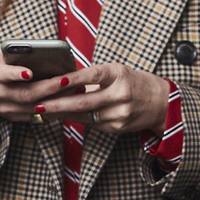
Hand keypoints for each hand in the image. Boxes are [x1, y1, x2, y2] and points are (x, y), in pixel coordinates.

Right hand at [0, 52, 69, 128]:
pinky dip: (55, 109)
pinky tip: (69, 101)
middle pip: (25, 94)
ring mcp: (6, 108)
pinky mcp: (15, 117)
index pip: (2, 74)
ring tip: (74, 89)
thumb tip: (45, 50)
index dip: (15, 74)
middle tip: (67, 79)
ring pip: (34, 107)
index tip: (29, 72)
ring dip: (56, 99)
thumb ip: (17, 50)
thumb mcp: (0, 53)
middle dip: (48, 87)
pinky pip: (38, 115)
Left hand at [35, 62, 172, 136]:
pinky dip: (75, 119)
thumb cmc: (134, 82)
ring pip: (84, 116)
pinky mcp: (118, 128)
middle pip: (84, 102)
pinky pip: (91, 123)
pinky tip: (61, 116)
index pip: (93, 76)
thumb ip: (93, 76)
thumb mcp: (117, 72)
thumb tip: (63, 79)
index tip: (56, 81)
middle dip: (58, 104)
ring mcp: (119, 114)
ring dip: (62, 114)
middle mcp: (120, 94)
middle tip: (38, 104)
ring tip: (43, 110)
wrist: (161, 102)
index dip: (74, 79)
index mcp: (119, 75)